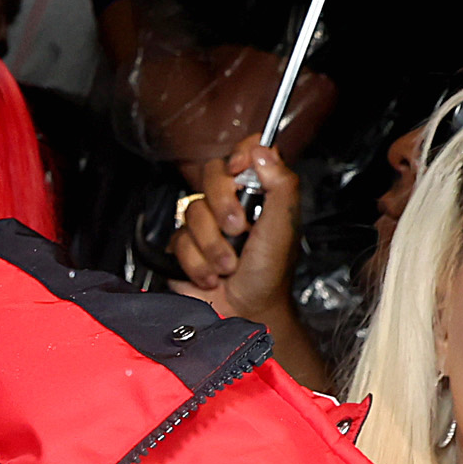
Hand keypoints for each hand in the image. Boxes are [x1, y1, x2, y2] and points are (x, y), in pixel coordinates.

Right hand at [171, 138, 299, 323]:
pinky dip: (197, 263)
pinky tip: (212, 275)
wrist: (245, 313)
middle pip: (212, 174)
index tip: (240, 170)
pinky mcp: (184, 246)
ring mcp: (206, 223)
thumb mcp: (283, 226)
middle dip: (223, 206)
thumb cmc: (269, 275)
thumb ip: (280, 184)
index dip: (240, 154)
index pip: (247, 150)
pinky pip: (179, 240)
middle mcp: (231, 202)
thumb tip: (262, 150)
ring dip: (213, 246)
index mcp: (259, 191)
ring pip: (194, 211)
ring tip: (229, 265)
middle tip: (239, 230)